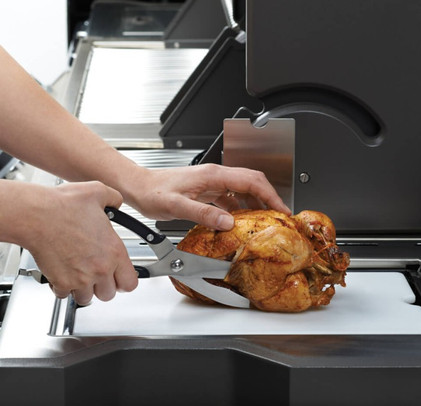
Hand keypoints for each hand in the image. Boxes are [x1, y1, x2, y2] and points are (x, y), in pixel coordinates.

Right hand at [20, 181, 137, 304]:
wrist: (36, 215)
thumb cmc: (62, 206)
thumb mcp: (97, 192)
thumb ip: (114, 198)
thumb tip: (116, 202)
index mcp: (114, 251)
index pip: (130, 283)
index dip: (124, 280)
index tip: (118, 276)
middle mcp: (100, 268)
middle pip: (108, 294)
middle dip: (102, 286)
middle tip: (95, 274)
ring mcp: (80, 278)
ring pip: (87, 298)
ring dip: (83, 289)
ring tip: (78, 273)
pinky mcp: (61, 282)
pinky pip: (64, 294)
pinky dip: (62, 287)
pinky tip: (62, 272)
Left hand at [126, 164, 290, 230]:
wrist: (138, 187)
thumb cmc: (153, 192)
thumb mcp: (177, 205)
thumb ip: (203, 213)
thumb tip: (228, 221)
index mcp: (213, 175)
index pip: (252, 181)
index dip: (271, 194)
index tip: (282, 209)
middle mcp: (215, 176)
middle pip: (252, 182)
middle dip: (270, 198)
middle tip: (280, 216)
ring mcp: (211, 183)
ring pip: (242, 191)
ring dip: (256, 205)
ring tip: (265, 221)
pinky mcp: (206, 191)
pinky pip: (230, 198)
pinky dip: (240, 209)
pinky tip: (239, 222)